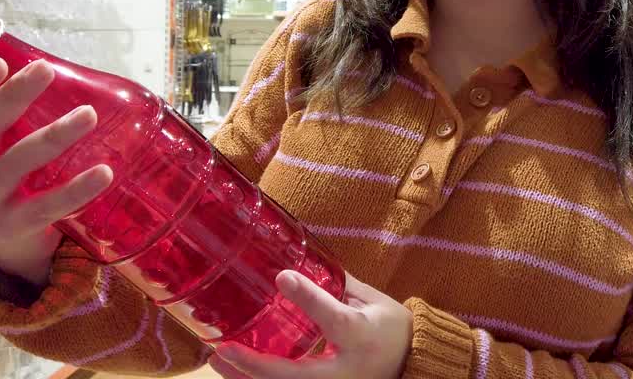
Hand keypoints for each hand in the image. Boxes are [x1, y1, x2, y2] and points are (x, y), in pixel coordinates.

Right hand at [0, 58, 112, 285]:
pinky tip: (104, 172)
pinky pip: (47, 205)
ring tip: (89, 114)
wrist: (7, 245)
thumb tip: (44, 66)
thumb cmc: (1, 178)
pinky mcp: (12, 227)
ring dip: (55, 135)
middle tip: (46, 70)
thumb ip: (2, 117)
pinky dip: (77, 189)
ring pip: (17, 163)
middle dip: (13, 97)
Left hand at [210, 271, 412, 378]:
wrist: (413, 364)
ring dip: (248, 377)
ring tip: (219, 359)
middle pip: (296, 375)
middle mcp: (346, 371)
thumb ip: (336, 286)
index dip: (308, 298)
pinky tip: (238, 370)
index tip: (282, 278)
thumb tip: (296, 265)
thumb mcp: (373, 300)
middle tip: (223, 348)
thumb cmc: (392, 328)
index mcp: (362, 336)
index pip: (333, 318)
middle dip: (256, 364)